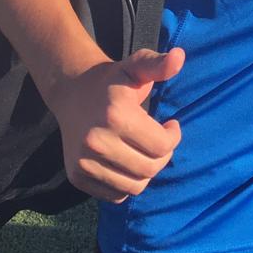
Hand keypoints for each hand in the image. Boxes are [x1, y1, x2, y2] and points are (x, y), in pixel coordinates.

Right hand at [49, 46, 184, 204]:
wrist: (73, 92)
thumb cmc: (113, 81)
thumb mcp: (136, 66)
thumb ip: (158, 64)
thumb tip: (179, 57)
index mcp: (116, 116)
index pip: (161, 146)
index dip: (174, 137)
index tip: (171, 125)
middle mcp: (97, 142)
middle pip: (149, 169)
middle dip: (162, 156)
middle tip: (159, 141)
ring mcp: (83, 162)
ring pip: (133, 186)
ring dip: (145, 172)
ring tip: (144, 152)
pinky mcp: (76, 176)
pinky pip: (115, 195)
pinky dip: (126, 184)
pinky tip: (126, 162)